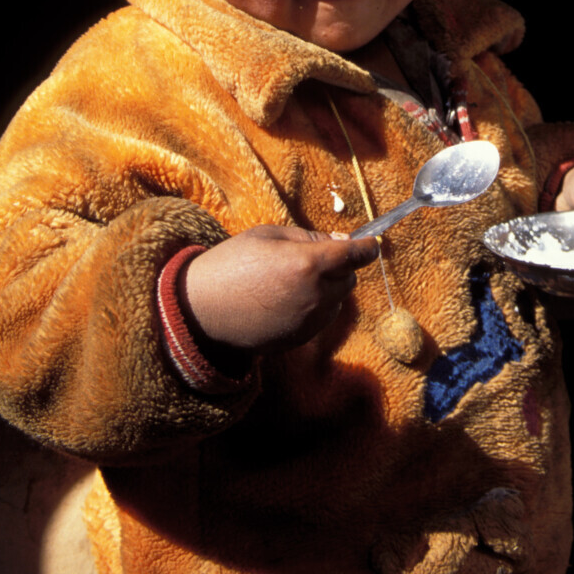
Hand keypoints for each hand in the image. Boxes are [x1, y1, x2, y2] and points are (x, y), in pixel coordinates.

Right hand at [181, 225, 379, 355]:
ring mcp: (308, 321)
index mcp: (308, 264)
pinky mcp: (299, 338)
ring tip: (295, 280)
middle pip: (349, 280)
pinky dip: (316, 307)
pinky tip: (288, 299)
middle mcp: (315, 295)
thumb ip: (307, 237)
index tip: (371, 244)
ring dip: (329, 289)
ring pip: (338, 301)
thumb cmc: (231, 264)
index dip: (366, 248)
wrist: (202, 309)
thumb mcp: (267, 235)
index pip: (354, 256)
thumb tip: (339, 242)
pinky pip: (322, 319)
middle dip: (340, 267)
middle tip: (315, 259)